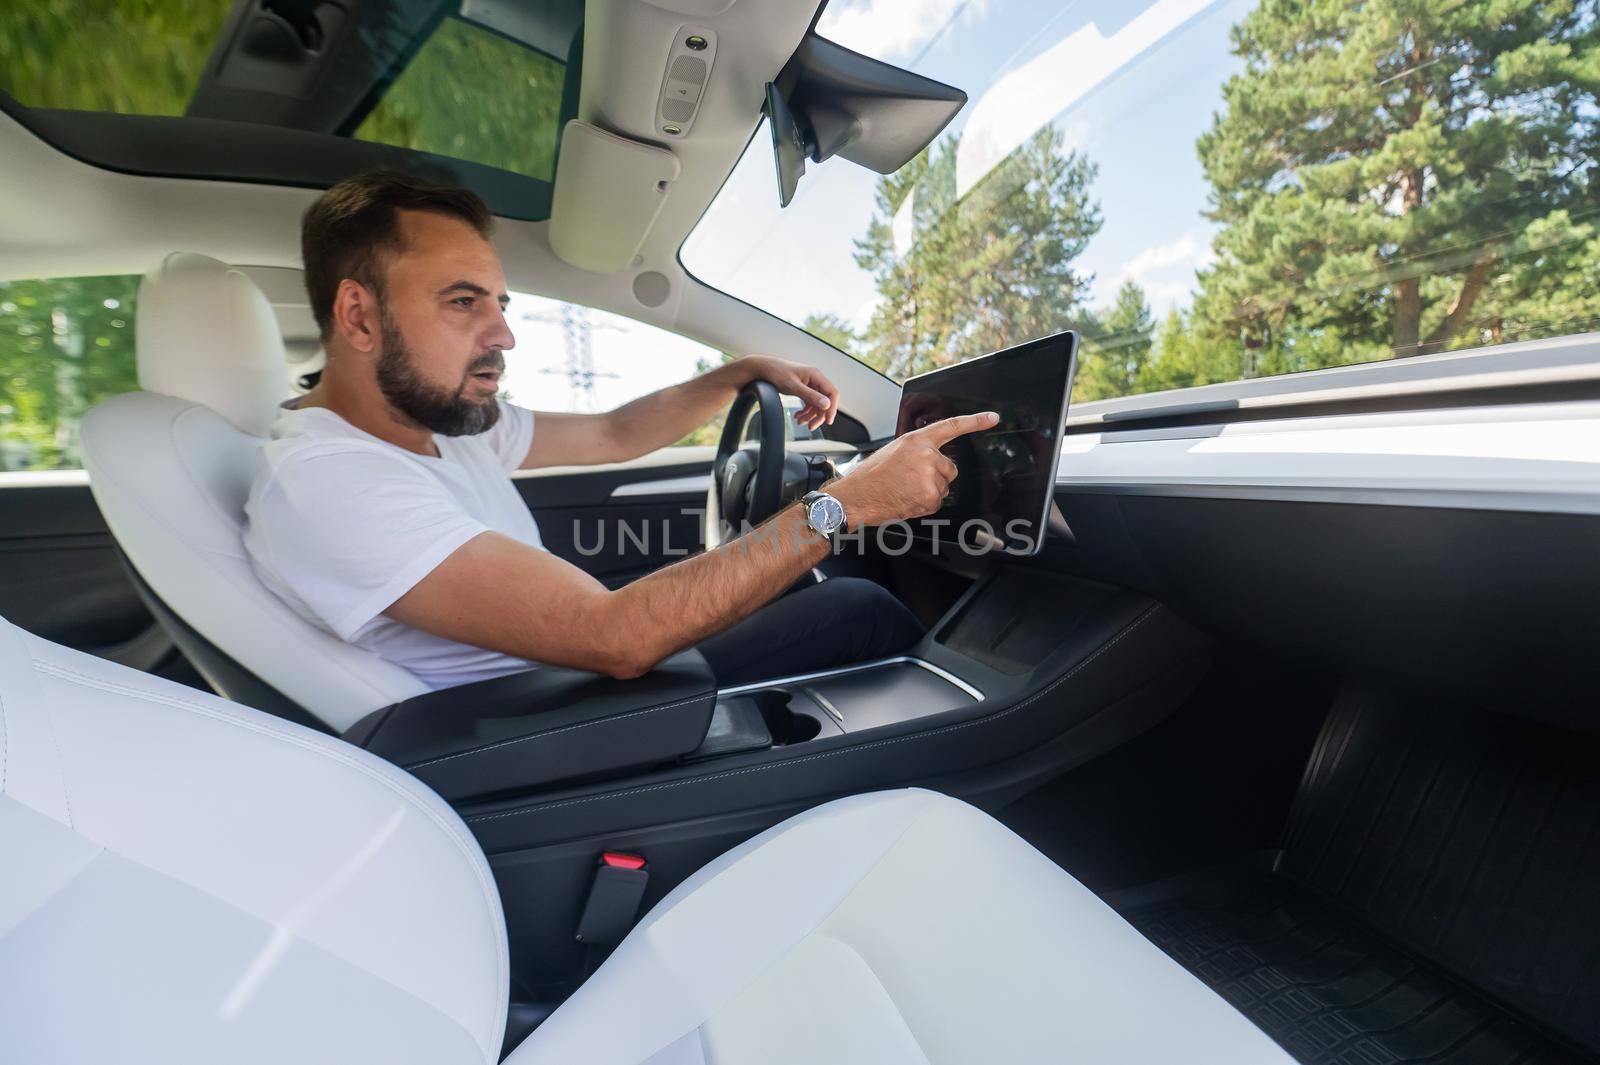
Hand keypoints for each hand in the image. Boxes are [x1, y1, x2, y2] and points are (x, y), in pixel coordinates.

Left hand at [731, 354, 839, 429]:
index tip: (828, 421)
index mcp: (815, 375)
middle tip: (811, 426)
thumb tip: (826, 404)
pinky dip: (804, 411)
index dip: (832, 408)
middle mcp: (814, 379)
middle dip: (819, 415)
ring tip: (800, 422)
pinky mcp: (802, 388)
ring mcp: (808, 383)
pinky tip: (797, 416)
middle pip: (825, 400)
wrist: (762, 368)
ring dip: (810, 415)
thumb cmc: (776, 373)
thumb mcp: (793, 387)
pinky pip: (808, 402)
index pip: (832, 393)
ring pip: (816, 403)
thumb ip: (811, 396)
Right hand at [829, 412, 997, 527]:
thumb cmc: (870, 477)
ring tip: (904, 491)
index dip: (975, 421)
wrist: (856, 496)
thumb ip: (917, 452)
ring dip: (928, 492)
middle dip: (936, 477)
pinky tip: (906, 500)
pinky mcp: (931, 495)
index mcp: (916, 440)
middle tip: (911, 482)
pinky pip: (937, 503)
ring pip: (943, 487)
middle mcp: (926, 454)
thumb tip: (933, 461)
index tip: (993, 417)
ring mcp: (930, 475)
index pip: (951, 427)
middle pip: (950, 469)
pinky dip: (924, 505)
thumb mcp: (894, 452)